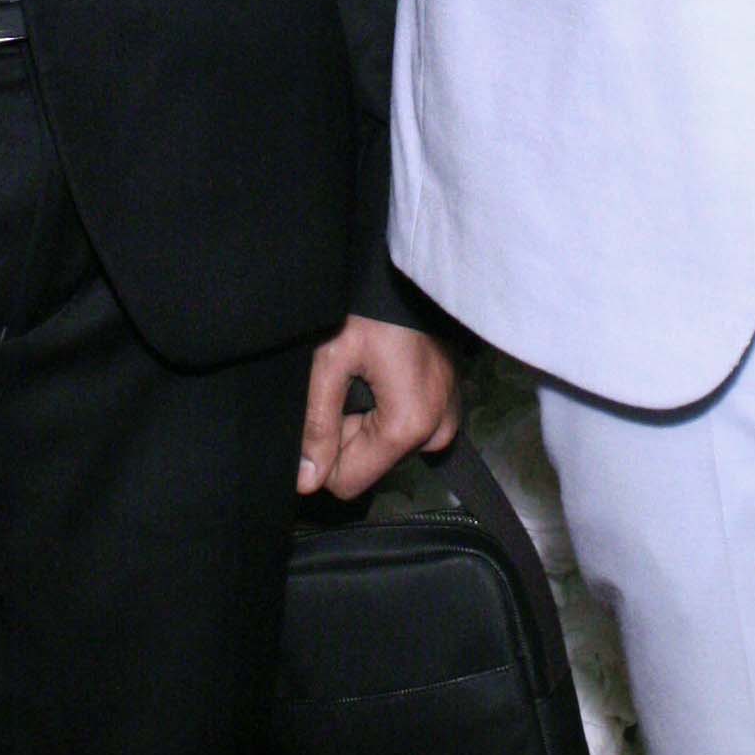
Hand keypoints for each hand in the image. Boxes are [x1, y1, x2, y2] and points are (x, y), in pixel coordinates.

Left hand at [299, 318, 461, 501]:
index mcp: (410, 426)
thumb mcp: (330, 361)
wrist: (409, 272)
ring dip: (366, 420)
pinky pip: (405, 429)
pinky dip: (386, 411)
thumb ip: (316, 425)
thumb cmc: (370, 309)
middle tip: (347, 381)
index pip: (349, 482)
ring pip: (384, 448)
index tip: (326, 406)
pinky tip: (382, 376)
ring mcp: (448, 418)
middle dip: (347, 432)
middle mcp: (437, 431)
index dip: (324, 453)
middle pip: (368, 464)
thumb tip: (306, 482)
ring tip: (365, 374)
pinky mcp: (448, 406)